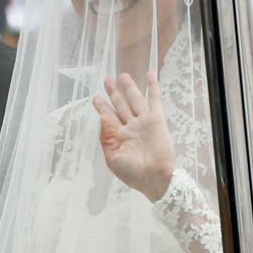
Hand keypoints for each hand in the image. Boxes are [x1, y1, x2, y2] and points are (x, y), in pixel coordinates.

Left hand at [93, 72, 178, 201]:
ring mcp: (144, 123)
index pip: (108, 117)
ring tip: (122, 75)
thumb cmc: (133, 173)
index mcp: (119, 137)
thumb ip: (106, 137)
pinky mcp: (157, 120)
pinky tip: (150, 74)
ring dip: (129, 87)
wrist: (156, 178)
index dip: (102, 106)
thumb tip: (102, 117)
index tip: (96, 97)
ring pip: (135, 100)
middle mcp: (131, 128)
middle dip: (114, 92)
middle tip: (107, 79)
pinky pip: (154, 100)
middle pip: (120, 105)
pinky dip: (153, 87)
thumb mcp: (112, 158)